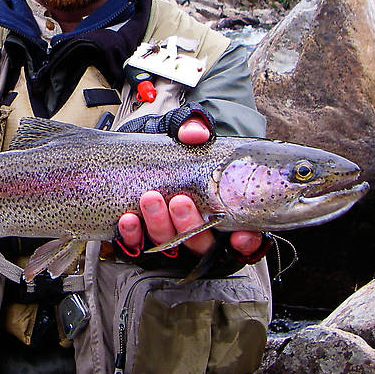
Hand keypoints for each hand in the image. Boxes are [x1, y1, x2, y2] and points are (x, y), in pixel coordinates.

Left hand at [117, 116, 263, 256]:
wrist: (136, 147)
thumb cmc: (170, 144)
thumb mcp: (182, 130)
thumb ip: (192, 127)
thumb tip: (195, 135)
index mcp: (220, 209)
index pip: (243, 238)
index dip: (246, 242)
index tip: (239, 236)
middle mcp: (197, 229)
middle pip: (202, 243)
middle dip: (190, 224)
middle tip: (180, 201)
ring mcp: (169, 236)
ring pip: (170, 246)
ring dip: (160, 225)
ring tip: (150, 200)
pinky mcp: (140, 237)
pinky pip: (137, 245)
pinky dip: (132, 236)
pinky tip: (128, 220)